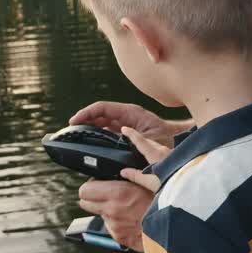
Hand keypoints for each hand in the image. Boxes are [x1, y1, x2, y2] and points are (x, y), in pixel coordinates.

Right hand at [70, 101, 184, 148]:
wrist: (182, 144)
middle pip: (99, 114)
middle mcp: (126, 117)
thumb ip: (136, 141)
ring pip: (102, 123)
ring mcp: (126, 124)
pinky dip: (97, 136)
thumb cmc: (169, 140)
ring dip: (88, 128)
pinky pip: (108, 132)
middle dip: (83, 120)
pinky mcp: (127, 134)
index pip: (102, 108)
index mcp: (130, 113)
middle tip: (69, 132)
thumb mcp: (152, 140)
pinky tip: (89, 145)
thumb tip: (118, 141)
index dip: (86, 113)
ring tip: (74, 137)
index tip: (74, 121)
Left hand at [77, 128, 172, 249]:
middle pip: (85, 203)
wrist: (175, 230)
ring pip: (99, 214)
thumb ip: (131, 175)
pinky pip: (110, 226)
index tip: (99, 182)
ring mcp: (114, 226)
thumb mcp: (149, 182)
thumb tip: (121, 170)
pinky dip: (116, 221)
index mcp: (118, 193)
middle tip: (105, 193)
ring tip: (123, 206)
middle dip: (92, 197)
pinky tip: (130, 218)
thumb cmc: (163, 202)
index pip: (85, 190)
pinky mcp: (119, 238)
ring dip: (105, 209)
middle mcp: (112, 211)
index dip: (90, 185)